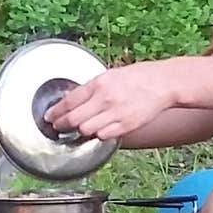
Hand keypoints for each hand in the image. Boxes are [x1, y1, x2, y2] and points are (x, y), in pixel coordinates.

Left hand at [44, 59, 184, 142]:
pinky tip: (98, 130)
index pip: (69, 102)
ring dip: (80, 130)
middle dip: (62, 124)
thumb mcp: (110, 76)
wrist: (162, 83)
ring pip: (86, 130)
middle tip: (58, 126)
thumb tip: (71, 99)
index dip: (56, 112)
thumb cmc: (137, 77)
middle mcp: (105, 99)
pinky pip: (103, 136)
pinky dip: (97, 135)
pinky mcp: (126, 126)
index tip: (49, 117)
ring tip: (79, 128)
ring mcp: (116, 114)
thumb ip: (91, 89)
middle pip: (74, 119)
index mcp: (99, 83)